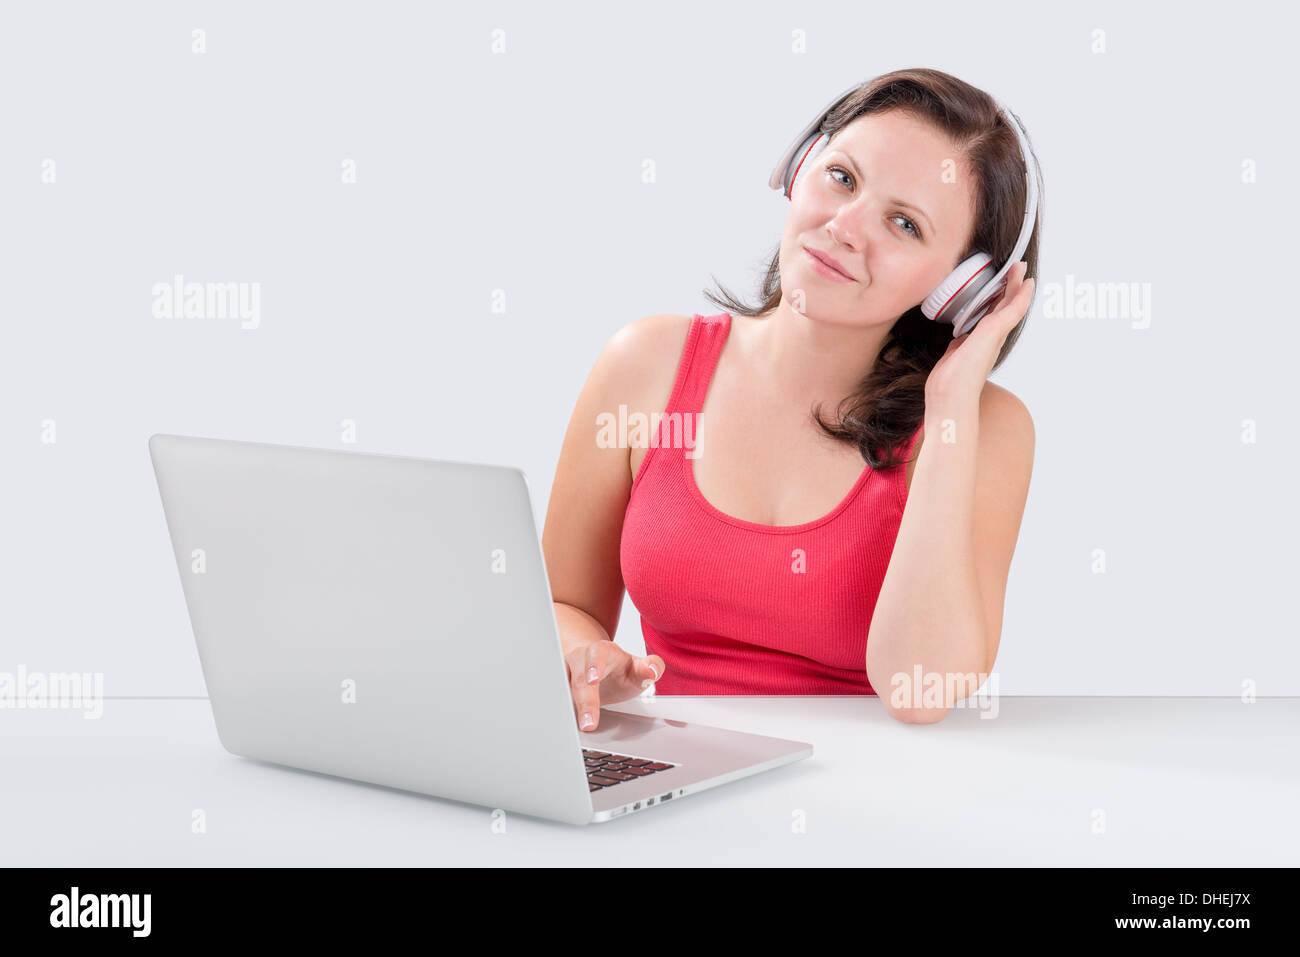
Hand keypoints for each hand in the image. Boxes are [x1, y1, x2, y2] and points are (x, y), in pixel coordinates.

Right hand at [563, 640, 664, 731]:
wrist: (597, 667)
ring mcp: (566, 673)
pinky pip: (556, 698)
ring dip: (566, 708)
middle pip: (578, 679)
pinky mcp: (559, 687)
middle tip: (589, 725)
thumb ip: (651, 667)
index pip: (596, 654)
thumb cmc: (620, 670)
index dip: (594, 666)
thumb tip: (653, 670)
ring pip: (562, 688)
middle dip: (584, 702)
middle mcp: (580, 659)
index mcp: (601, 651)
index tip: (593, 680)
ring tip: (574, 727)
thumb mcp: (638, 668)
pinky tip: (563, 726)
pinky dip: (559, 712)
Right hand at [925, 260, 1034, 401]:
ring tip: (995, 282)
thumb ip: (1002, 318)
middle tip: (1013, 267)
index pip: (1014, 304)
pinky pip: (971, 325)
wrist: (948, 397)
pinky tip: (969, 310)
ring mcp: (975, 342)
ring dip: (994, 297)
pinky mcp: (960, 348)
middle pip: (1003, 305)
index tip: (1022, 270)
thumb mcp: (987, 340)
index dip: (1020, 287)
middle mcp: (989, 336)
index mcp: (997, 331)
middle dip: (1010, 285)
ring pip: (989, 314)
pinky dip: (974, 313)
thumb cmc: (966, 375)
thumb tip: (1018, 297)